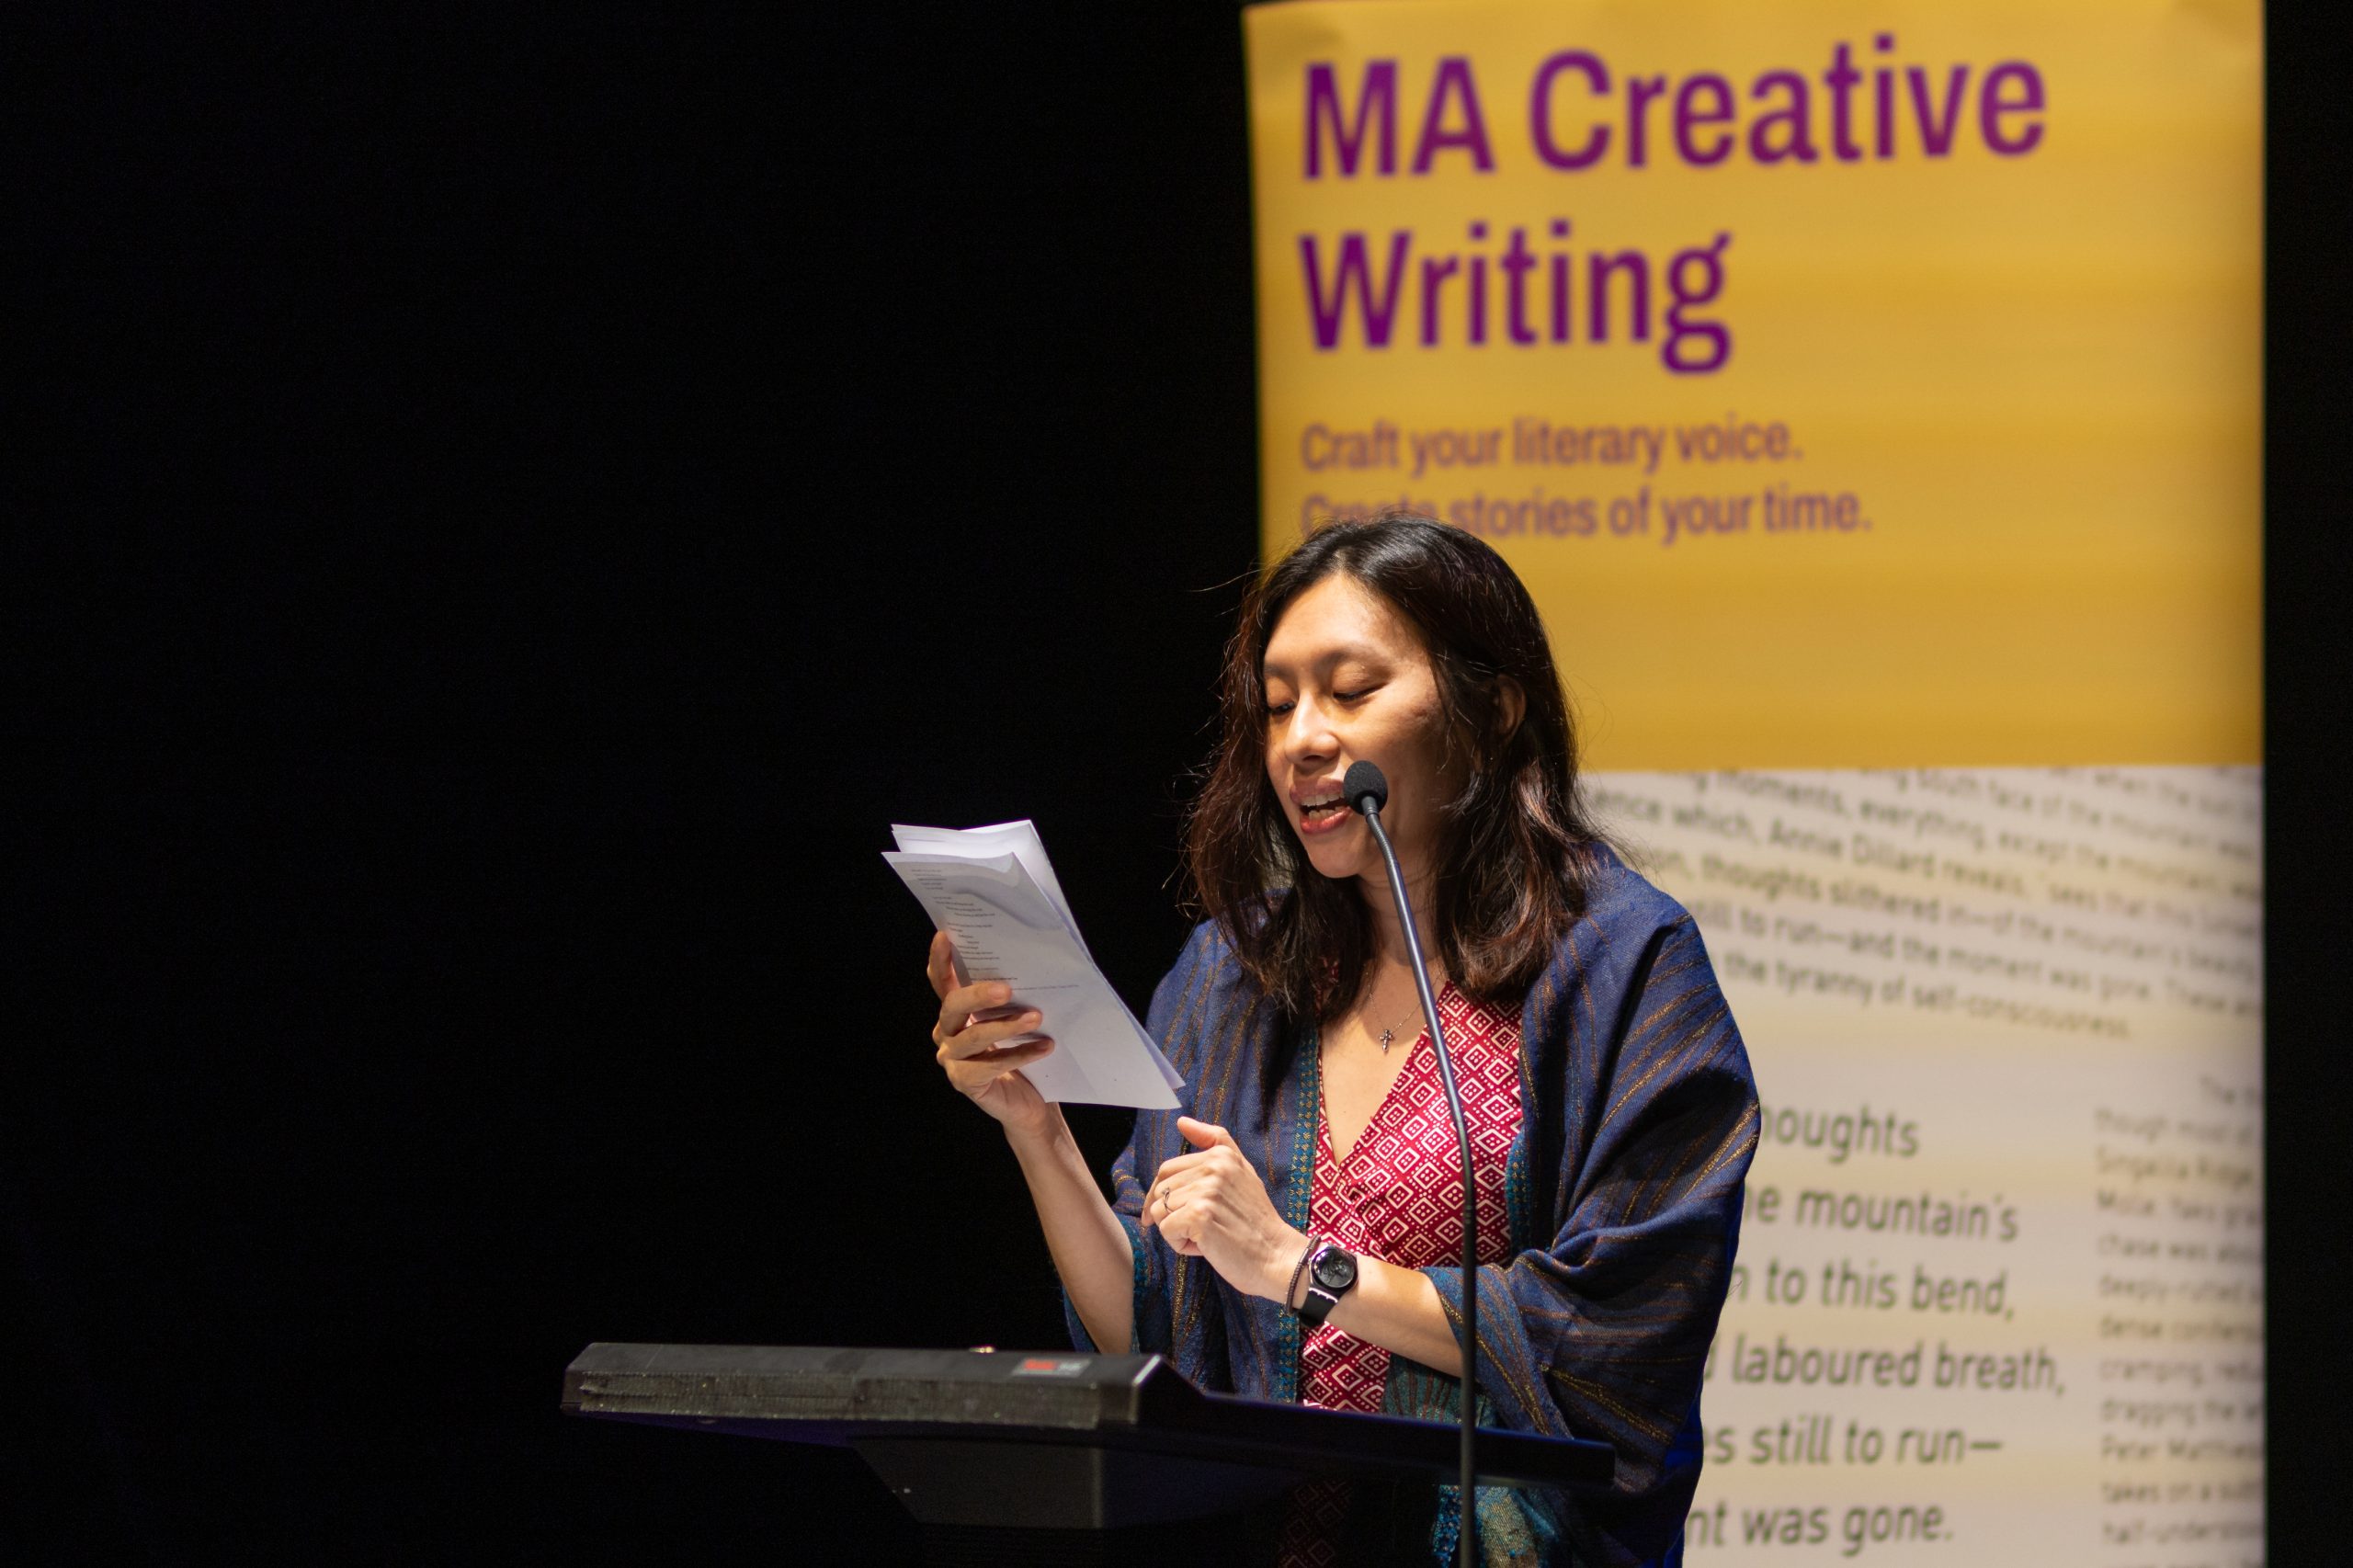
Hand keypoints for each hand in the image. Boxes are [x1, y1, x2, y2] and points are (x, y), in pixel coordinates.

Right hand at [927, 931, 1058, 1139]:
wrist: (1030, 1101)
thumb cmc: (1023, 1052)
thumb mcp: (1016, 1019)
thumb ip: (1011, 998)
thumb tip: (1032, 963)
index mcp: (956, 1012)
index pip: (942, 982)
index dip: (940, 961)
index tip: (945, 936)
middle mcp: (947, 1033)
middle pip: (952, 1006)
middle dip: (978, 994)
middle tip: (1007, 989)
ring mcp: (952, 1060)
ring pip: (971, 1037)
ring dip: (1005, 1026)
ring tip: (1036, 1018)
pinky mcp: (964, 1083)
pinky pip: (988, 1066)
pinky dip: (1018, 1055)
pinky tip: (1044, 1048)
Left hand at [1141, 1116, 1306, 1303]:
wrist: (1277, 1256)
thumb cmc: (1256, 1220)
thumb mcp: (1242, 1171)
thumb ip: (1214, 1143)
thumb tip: (1182, 1121)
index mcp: (1220, 1156)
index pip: (1168, 1170)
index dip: (1164, 1194)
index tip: (1170, 1213)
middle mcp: (1213, 1168)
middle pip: (1160, 1191)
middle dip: (1172, 1214)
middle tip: (1201, 1228)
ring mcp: (1205, 1191)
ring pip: (1160, 1211)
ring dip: (1177, 1231)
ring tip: (1206, 1237)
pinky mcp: (1199, 1215)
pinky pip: (1166, 1230)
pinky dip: (1180, 1244)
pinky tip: (1205, 1247)